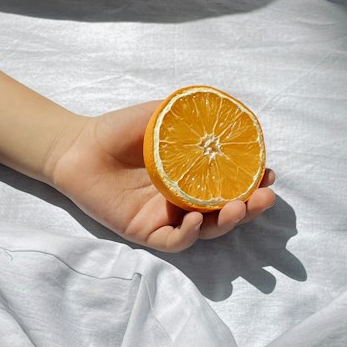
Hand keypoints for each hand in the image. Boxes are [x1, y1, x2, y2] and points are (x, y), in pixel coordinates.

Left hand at [46, 102, 276, 252]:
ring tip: (238, 207)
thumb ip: (190, 114)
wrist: (78, 146)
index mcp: (195, 174)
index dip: (254, 181)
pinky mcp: (144, 231)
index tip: (268, 173)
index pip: (233, 182)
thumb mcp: (161, 115)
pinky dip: (188, 233)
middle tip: (264, 197)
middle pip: (227, 211)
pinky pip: (173, 240)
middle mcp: (186, 198)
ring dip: (227, 221)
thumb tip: (228, 106)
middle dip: (250, 207)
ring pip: (206, 229)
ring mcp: (167, 216)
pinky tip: (195, 219)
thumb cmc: (118, 130)